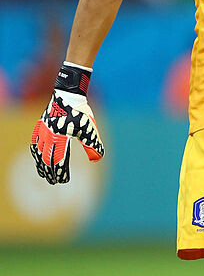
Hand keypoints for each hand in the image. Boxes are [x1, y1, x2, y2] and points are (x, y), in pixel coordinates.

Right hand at [30, 63, 103, 184]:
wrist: (68, 94)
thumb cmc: (81, 112)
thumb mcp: (89, 128)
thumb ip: (93, 144)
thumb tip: (97, 158)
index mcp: (61, 138)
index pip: (59, 161)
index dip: (60, 172)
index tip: (63, 180)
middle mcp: (49, 136)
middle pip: (47, 160)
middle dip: (50, 172)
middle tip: (54, 182)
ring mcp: (42, 131)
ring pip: (39, 153)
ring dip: (41, 165)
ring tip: (44, 174)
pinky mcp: (40, 126)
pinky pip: (34, 143)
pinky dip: (35, 153)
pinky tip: (38, 158)